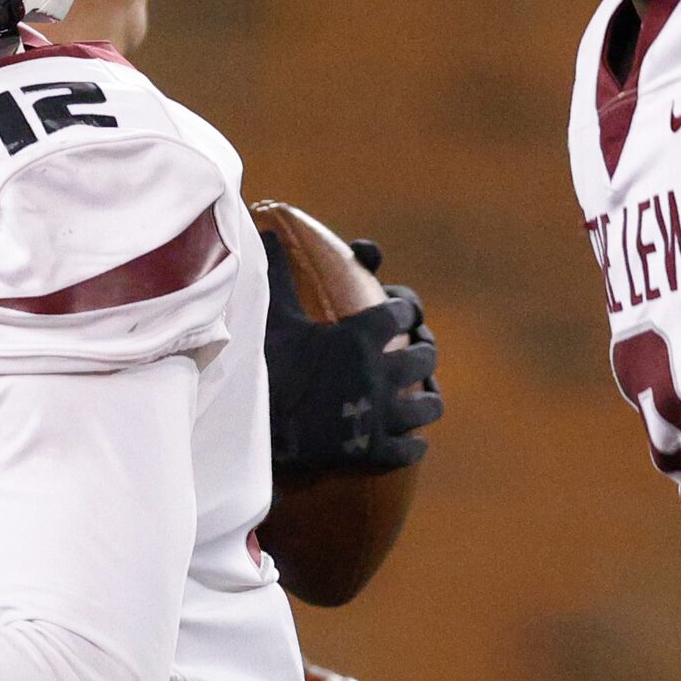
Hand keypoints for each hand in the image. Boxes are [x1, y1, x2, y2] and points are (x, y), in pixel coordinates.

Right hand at [262, 235, 442, 476]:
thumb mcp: (273, 314)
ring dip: (425, 399)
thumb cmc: (264, 365)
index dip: (405, 307)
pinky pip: (411, 448)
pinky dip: (412, 444)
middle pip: (425, 355)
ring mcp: (381, 414)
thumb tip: (267, 229)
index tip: (399, 309)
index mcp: (362, 334)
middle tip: (412, 352)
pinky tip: (405, 441)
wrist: (252, 425)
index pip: (403, 311)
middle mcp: (381, 372)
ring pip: (429, 405)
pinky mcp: (374, 451)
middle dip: (421, 350)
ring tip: (416, 397)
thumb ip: (280, 273)